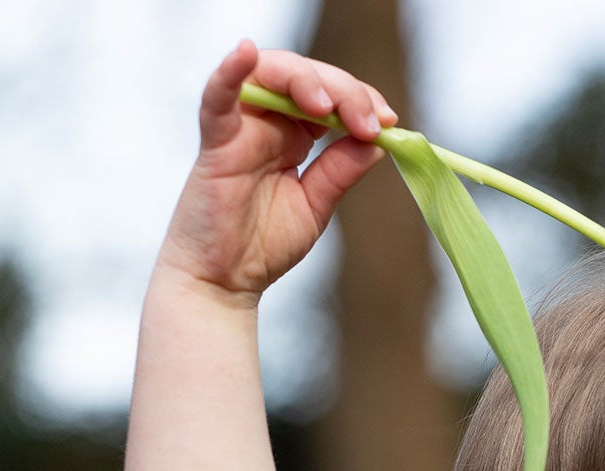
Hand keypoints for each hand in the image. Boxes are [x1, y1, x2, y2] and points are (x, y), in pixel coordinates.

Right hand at [157, 40, 398, 301]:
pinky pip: (218, 97)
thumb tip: (377, 143)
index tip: (388, 121)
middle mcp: (268, 122)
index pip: (329, 97)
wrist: (226, 281)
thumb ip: (341, 171)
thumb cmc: (263, 244)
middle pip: (306, 78)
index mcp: (294, 136)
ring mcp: (241, 127)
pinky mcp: (216, 141)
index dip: (360, 100)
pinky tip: (247, 53)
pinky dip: (230, 71)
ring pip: (270, 74)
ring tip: (326, 106)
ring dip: (303, 80)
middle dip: (344, 92)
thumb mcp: (316, 205)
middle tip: (370, 121)